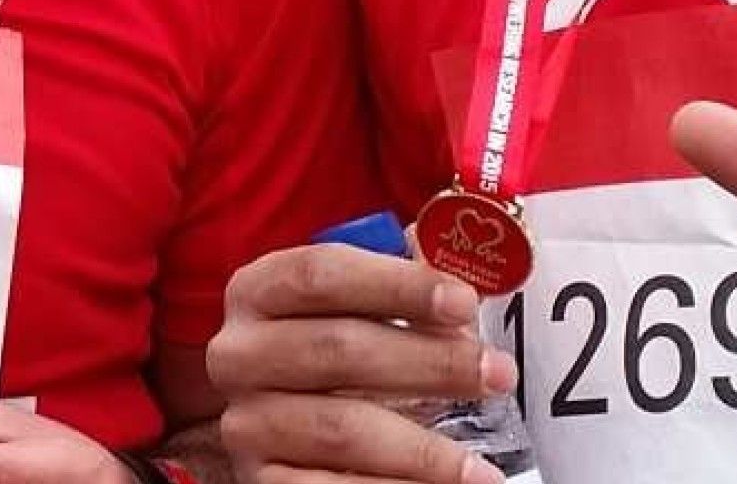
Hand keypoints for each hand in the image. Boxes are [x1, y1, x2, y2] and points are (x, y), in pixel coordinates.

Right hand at [204, 246, 510, 483]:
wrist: (289, 426)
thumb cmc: (336, 353)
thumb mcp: (354, 309)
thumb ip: (401, 291)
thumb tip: (468, 295)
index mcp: (258, 291)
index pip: (322, 274)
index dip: (396, 285)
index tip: (465, 301)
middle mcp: (238, 353)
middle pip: (338, 348)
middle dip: (429, 362)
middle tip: (497, 374)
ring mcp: (245, 420)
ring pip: (340, 428)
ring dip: (423, 449)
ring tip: (482, 466)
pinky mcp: (260, 479)